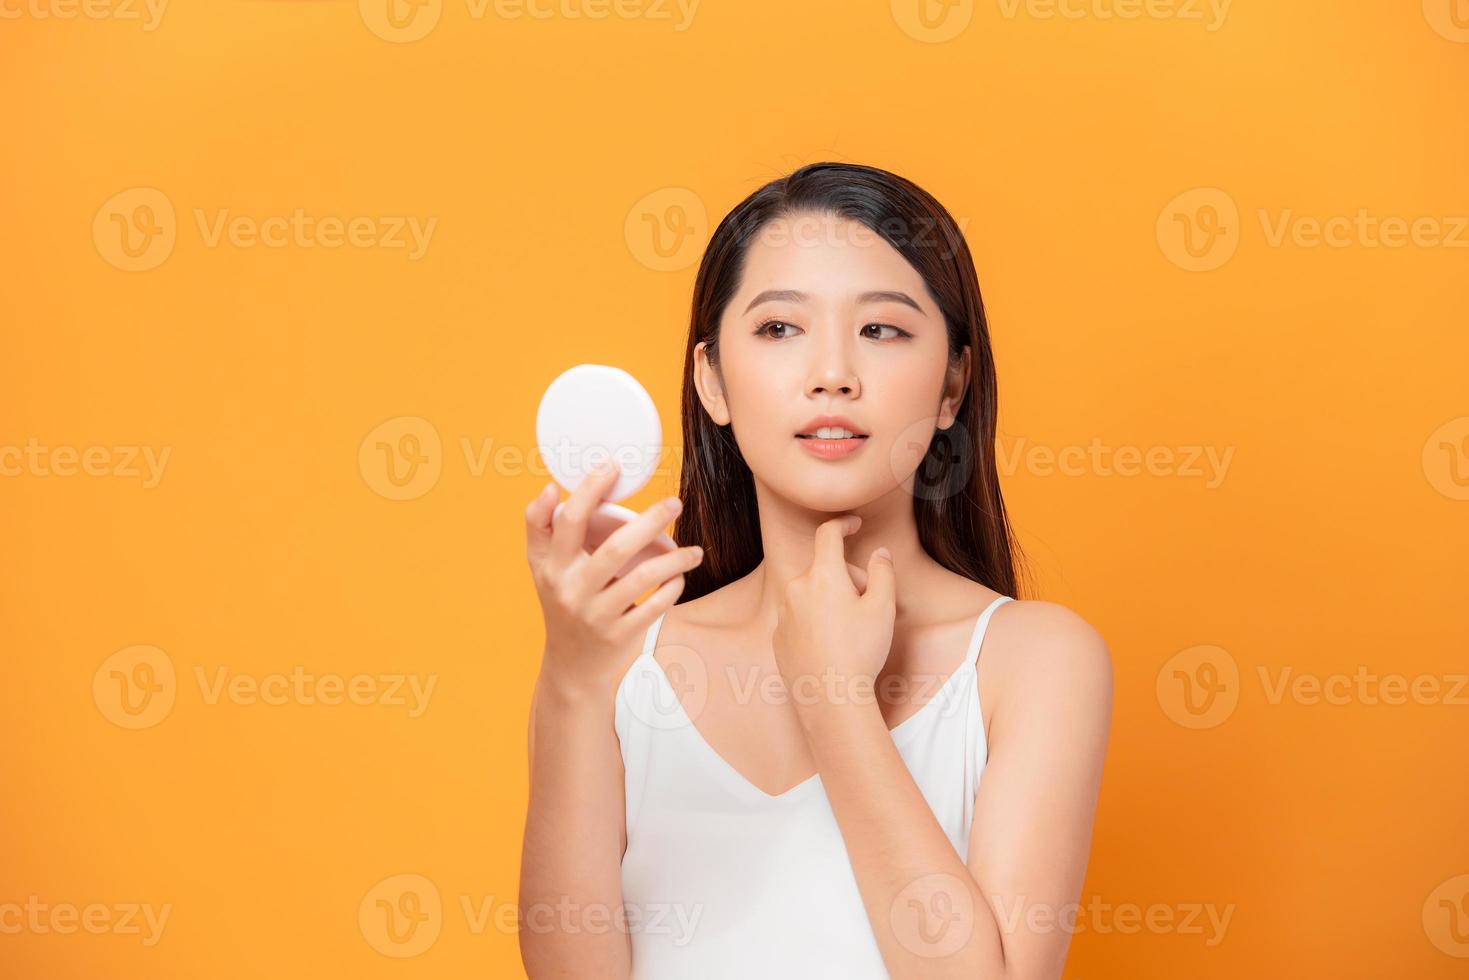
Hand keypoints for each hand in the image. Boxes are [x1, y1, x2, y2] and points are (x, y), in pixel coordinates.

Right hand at [524, 460, 704, 701]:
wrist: (570, 665)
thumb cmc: (561, 600)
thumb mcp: (542, 567)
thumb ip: (540, 527)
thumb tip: (551, 489)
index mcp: (551, 566)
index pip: (569, 521)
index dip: (589, 489)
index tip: (613, 465)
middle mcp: (571, 589)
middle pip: (615, 548)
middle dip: (651, 521)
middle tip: (674, 503)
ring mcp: (596, 615)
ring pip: (642, 578)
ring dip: (674, 559)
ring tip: (693, 550)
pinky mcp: (619, 635)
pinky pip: (655, 606)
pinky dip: (672, 589)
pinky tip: (681, 577)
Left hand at [771, 515, 896, 709]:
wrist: (831, 697)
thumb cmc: (860, 651)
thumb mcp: (883, 608)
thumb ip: (882, 572)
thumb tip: (879, 554)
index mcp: (822, 576)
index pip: (828, 534)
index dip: (843, 523)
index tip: (853, 524)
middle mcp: (796, 589)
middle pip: (824, 568)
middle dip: (847, 577)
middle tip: (868, 603)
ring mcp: (783, 614)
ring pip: (811, 593)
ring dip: (830, 599)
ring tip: (850, 630)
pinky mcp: (778, 637)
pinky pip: (799, 616)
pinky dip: (815, 620)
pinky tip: (832, 646)